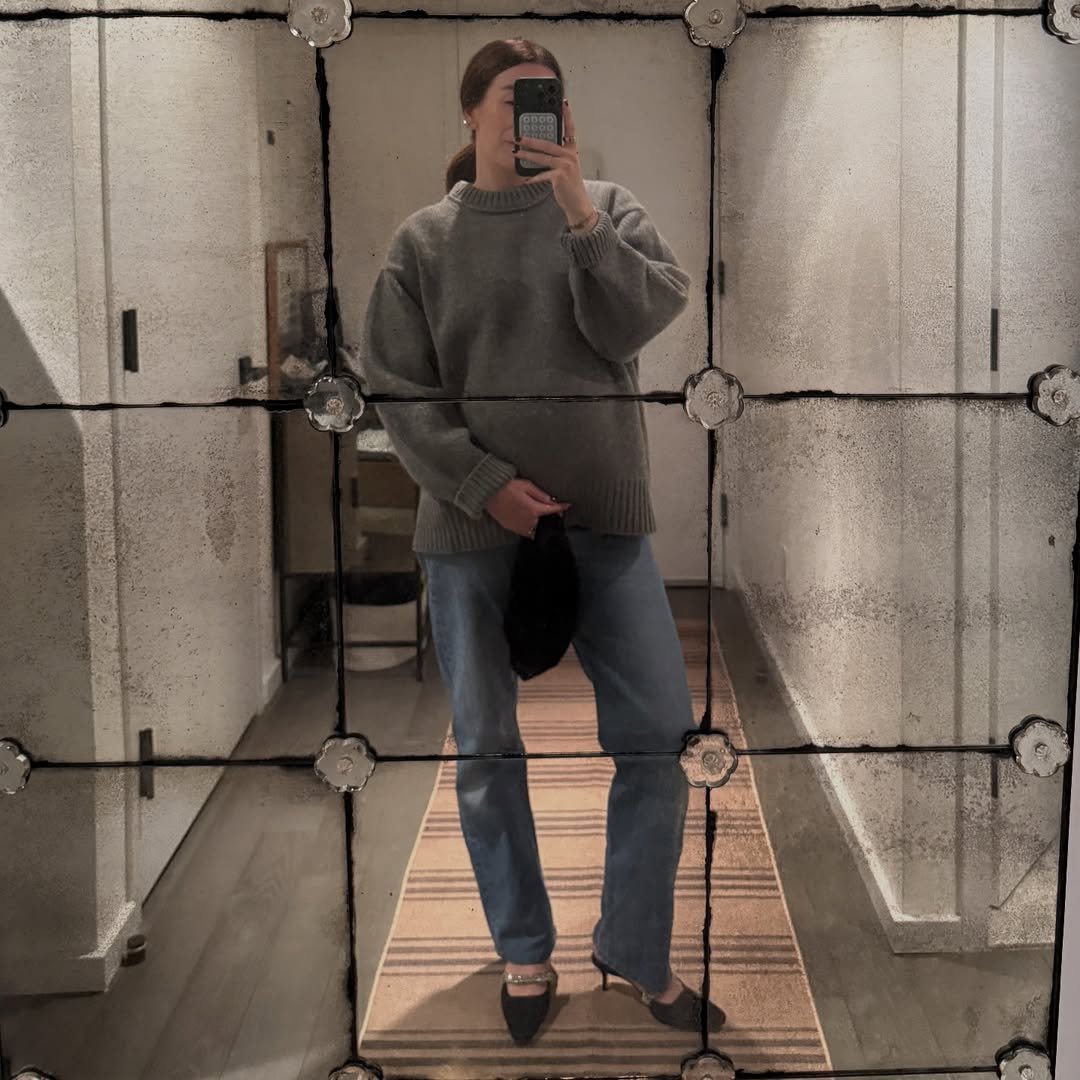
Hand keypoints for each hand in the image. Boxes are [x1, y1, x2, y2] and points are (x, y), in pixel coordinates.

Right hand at [484, 478, 571, 538]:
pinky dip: (530, 528)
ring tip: (542, 518)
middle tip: (555, 512)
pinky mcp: (510, 527)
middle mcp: (527, 520)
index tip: (567, 506)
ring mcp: (518, 526)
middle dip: (550, 518)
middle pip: (544, 523)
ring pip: (535, 530)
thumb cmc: (506, 486)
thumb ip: (540, 495)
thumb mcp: (526, 486)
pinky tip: (530, 521)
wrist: (488, 492)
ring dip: (540, 525)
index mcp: (533, 509)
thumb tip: (551, 500)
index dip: (561, 508)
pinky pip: (524, 531)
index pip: (551, 510)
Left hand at [514, 99, 594, 227]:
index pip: (570, 130)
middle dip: (531, 139)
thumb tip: (539, 152)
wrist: (578, 205)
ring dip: (527, 154)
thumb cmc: (570, 188)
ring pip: (543, 156)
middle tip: (518, 135)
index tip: (562, 103)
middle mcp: (570, 156)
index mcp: (572, 152)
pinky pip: (542, 175)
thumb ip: (557, 158)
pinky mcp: (560, 176)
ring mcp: (565, 165)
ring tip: (516, 151)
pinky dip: (532, 178)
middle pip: (548, 143)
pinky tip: (525, 179)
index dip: (567, 116)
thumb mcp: (567, 169)